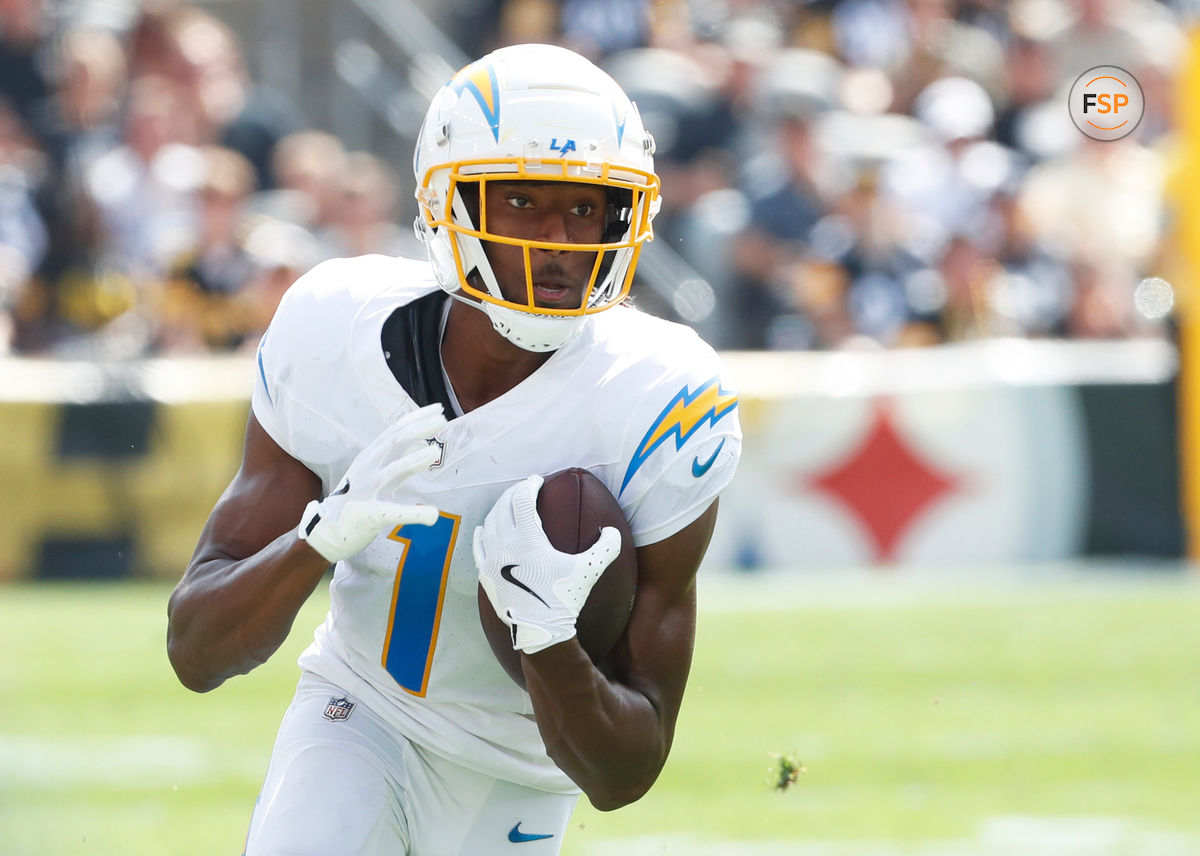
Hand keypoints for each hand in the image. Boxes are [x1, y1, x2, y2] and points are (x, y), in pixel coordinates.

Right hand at [298, 403, 445, 562]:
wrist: (330, 530)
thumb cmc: (357, 498)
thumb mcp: (376, 472)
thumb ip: (399, 458)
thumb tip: (422, 443)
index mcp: (371, 457)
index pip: (396, 431)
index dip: (417, 418)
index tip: (438, 408)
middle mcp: (368, 468)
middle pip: (395, 442)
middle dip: (418, 429)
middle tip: (442, 420)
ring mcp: (368, 490)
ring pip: (393, 470)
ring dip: (414, 460)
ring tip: (435, 451)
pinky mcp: (370, 515)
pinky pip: (393, 513)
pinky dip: (413, 513)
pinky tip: (432, 515)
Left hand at [474, 474, 621, 653]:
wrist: (540, 630)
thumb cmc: (564, 598)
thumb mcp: (590, 570)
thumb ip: (606, 547)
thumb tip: (611, 531)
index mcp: (528, 539)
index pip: (523, 500)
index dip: (529, 485)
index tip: (537, 480)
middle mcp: (506, 545)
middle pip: (504, 507)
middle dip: (513, 493)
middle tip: (524, 488)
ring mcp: (492, 560)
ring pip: (489, 524)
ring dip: (498, 510)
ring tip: (507, 504)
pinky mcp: (486, 576)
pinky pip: (478, 548)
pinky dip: (480, 534)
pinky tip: (482, 529)